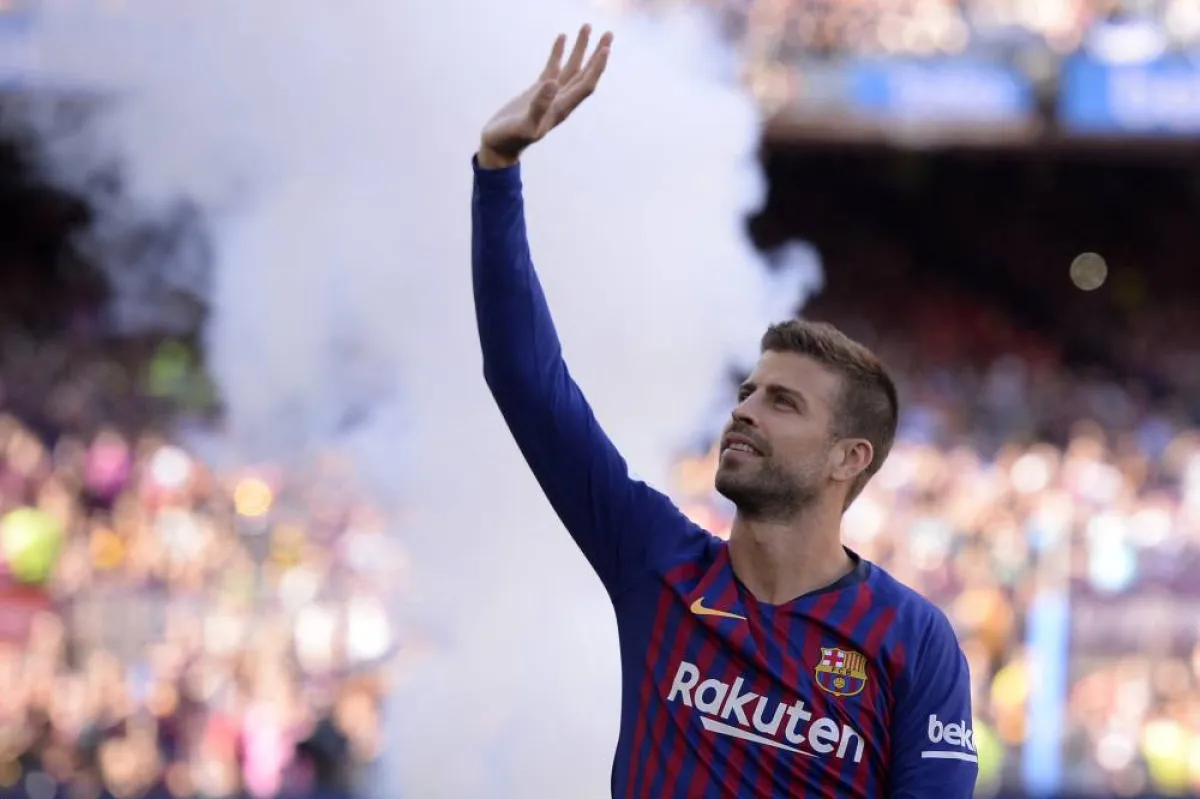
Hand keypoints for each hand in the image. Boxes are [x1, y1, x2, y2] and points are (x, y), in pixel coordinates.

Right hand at [477, 25, 612, 168]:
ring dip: (581, 49)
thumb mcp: (525, 125)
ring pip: (571, 69)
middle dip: (596, 54)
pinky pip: (553, 69)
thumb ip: (539, 106)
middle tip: (609, 33)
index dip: (597, 68)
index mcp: (561, 108)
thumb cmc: (510, 139)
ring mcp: (550, 95)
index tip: (605, 48)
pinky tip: (562, 37)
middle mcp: (561, 100)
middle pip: (584, 74)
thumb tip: (552, 84)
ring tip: (587, 27)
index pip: (585, 85)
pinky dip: (559, 53)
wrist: (498, 146)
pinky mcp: (538, 92)